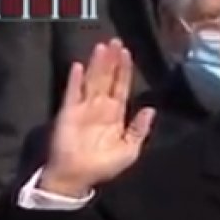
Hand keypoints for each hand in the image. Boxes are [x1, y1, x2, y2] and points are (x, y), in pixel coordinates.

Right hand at [40, 39, 154, 196]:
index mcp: (115, 115)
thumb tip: (150, 110)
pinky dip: (75, 80)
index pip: (121, 86)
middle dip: (111, 61)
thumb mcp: (129, 150)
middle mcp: (100, 107)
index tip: (127, 53)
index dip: (124, 70)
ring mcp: (83, 108)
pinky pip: (72, 93)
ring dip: (96, 64)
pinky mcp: (68, 112)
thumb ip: (139, 130)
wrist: (77, 177)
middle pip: (107, 78)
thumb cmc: (103, 166)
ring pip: (92, 81)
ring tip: (101, 47)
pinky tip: (78, 66)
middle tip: (115, 41)